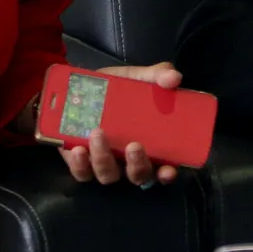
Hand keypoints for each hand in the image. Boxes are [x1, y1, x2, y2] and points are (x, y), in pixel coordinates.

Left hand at [60, 63, 181, 187]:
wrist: (81, 89)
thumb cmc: (116, 90)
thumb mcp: (137, 79)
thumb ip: (156, 75)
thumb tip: (174, 77)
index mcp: (150, 145)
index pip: (164, 168)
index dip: (167, 174)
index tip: (168, 170)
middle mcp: (129, 162)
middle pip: (138, 176)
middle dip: (137, 165)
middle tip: (134, 145)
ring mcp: (105, 164)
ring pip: (108, 176)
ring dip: (104, 159)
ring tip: (97, 133)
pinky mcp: (81, 164)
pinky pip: (82, 173)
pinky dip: (80, 164)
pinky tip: (78, 149)